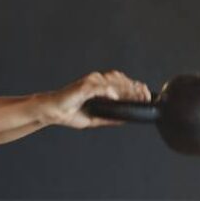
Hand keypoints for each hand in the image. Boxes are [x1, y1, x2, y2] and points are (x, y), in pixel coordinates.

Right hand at [36, 70, 151, 128]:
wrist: (52, 112)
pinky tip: (115, 98)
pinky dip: (108, 91)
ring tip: (136, 97)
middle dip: (135, 89)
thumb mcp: (95, 118)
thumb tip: (125, 120)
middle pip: (121, 81)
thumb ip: (110, 117)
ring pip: (113, 82)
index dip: (136, 88)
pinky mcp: (83, 86)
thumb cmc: (69, 113)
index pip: (122, 83)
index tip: (147, 96)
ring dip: (126, 89)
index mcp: (100, 86)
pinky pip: (99, 87)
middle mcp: (97, 80)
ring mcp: (91, 82)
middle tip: (146, 97)